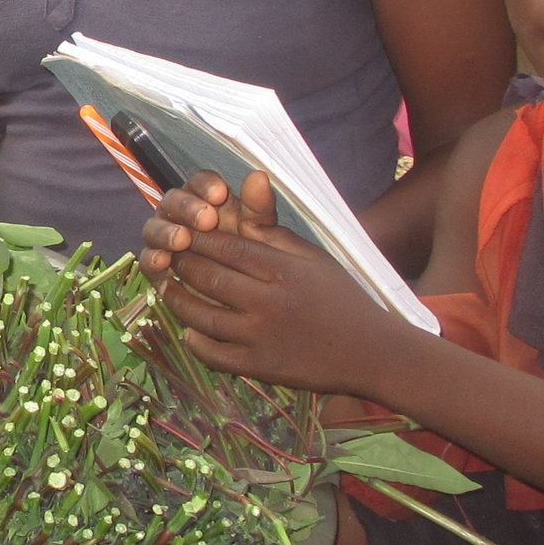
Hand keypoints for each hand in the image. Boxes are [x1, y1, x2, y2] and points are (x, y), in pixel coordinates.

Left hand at [138, 171, 399, 397]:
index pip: (224, 246)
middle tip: (168, 256)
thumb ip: (272, 225)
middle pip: (208, 277)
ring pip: (203, 316)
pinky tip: (189, 330)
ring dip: (178, 301)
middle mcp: (270, 302)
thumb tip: (251, 176)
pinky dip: (196, 342)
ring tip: (168, 288)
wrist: (375, 352)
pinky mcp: (261, 368)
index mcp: (282, 270)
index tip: (183, 232)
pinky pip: (215, 355)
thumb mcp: (311, 256)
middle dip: (182, 264)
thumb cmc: (341, 297)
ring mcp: (263, 338)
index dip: (196, 238)